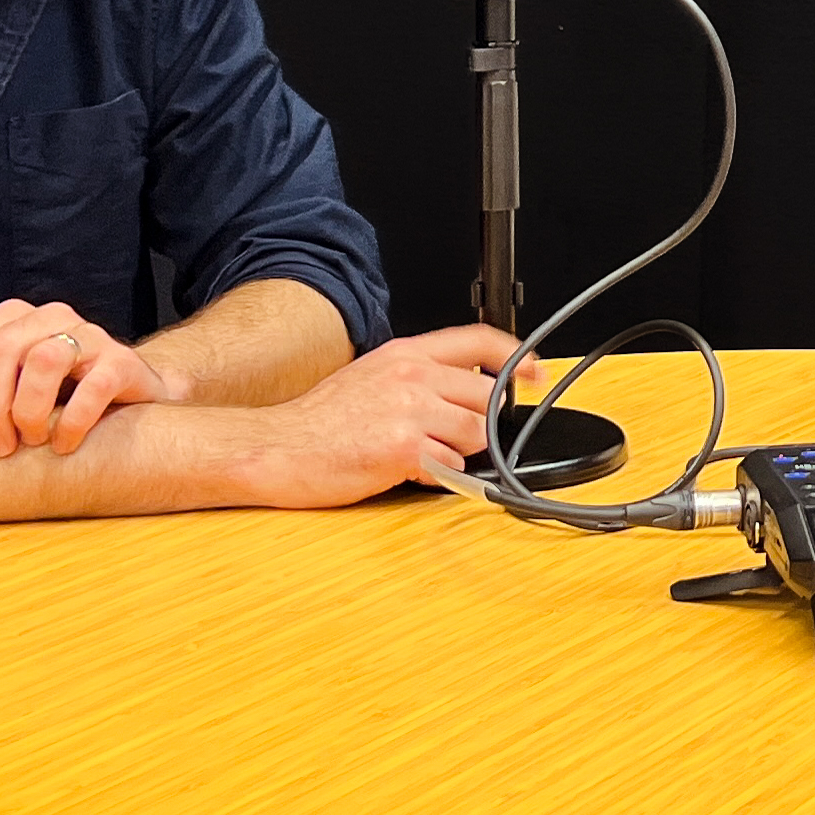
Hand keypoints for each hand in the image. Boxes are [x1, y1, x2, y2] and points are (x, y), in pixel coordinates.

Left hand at [0, 299, 189, 457]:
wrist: (128, 394)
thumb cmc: (58, 390)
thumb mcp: (6, 380)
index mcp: (16, 319)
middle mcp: (51, 317)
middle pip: (0, 352)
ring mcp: (90, 336)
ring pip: (45, 360)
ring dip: (28, 410)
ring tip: (29, 442)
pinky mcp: (122, 363)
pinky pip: (94, 386)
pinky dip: (72, 421)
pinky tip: (62, 445)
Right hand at [241, 324, 523, 508]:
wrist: (279, 447)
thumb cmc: (318, 420)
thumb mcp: (370, 375)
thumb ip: (416, 377)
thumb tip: (458, 390)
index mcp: (405, 354)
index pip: (479, 340)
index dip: (516, 355)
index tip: (535, 371)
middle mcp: (412, 376)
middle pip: (487, 396)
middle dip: (482, 422)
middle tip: (455, 436)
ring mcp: (410, 411)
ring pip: (476, 433)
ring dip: (461, 451)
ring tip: (426, 454)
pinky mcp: (404, 449)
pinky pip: (452, 466)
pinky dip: (441, 474)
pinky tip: (412, 469)